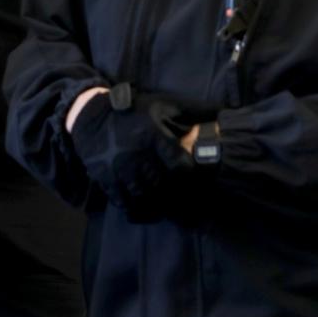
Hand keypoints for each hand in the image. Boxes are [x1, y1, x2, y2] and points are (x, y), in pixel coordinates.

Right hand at [69, 86, 198, 220]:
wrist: (91, 115)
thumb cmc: (134, 111)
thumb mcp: (164, 105)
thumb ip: (194, 111)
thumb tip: (225, 113)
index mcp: (153, 136)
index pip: (180, 166)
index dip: (189, 176)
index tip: (194, 180)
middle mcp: (136, 154)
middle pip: (163, 185)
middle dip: (175, 195)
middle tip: (186, 204)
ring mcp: (119, 168)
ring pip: (144, 196)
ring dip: (157, 205)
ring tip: (166, 209)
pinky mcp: (105, 178)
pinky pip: (123, 202)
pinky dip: (135, 210)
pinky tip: (144, 211)